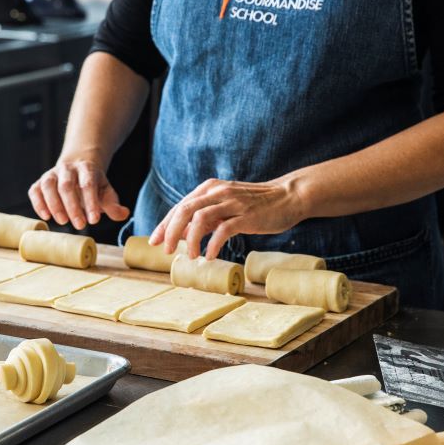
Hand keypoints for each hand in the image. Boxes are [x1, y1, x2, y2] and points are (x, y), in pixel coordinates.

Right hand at [29, 155, 129, 229]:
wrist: (77, 168)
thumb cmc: (92, 184)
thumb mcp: (106, 191)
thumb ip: (113, 204)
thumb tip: (123, 214)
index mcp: (87, 168)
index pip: (88, 183)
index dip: (91, 201)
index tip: (94, 220)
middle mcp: (67, 168)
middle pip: (66, 185)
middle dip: (72, 206)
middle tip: (80, 225)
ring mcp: (52, 174)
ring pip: (48, 185)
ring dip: (54, 205)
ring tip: (62, 222)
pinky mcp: (40, 182)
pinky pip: (35, 190)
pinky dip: (38, 204)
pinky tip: (46, 217)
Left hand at [148, 177, 307, 259]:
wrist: (288, 196)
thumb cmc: (256, 204)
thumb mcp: (226, 206)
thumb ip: (206, 217)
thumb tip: (184, 234)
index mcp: (209, 189)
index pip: (180, 206)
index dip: (165, 224)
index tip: (155, 241)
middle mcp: (217, 193)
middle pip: (184, 210)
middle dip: (170, 232)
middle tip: (166, 251)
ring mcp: (232, 203)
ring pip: (200, 219)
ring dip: (190, 240)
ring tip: (190, 256)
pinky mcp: (246, 216)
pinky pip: (223, 230)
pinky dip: (213, 244)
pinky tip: (210, 256)